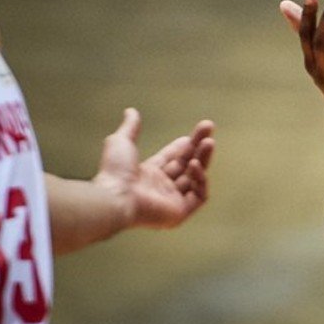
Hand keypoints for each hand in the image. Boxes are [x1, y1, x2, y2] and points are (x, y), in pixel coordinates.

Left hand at [94, 108, 214, 229]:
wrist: (115, 198)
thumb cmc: (114, 172)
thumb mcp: (121, 142)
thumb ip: (130, 128)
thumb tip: (131, 111)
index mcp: (149, 174)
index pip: (173, 158)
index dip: (186, 145)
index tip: (198, 130)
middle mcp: (161, 188)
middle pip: (187, 165)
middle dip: (199, 147)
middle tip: (209, 128)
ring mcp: (171, 201)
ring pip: (196, 178)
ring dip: (204, 159)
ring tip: (209, 142)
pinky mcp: (180, 213)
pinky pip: (199, 196)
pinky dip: (201, 180)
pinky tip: (195, 165)